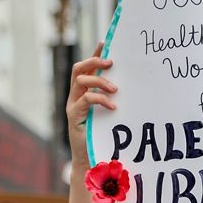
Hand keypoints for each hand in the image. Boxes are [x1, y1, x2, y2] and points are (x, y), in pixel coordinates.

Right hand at [66, 43, 116, 169]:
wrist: (91, 159)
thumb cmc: (103, 137)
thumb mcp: (110, 114)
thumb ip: (113, 99)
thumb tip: (129, 86)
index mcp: (83, 93)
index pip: (86, 67)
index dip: (94, 54)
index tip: (106, 43)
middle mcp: (75, 96)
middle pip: (79, 69)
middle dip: (94, 61)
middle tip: (111, 63)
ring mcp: (72, 106)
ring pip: (81, 81)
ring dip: (100, 81)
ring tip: (115, 90)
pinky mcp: (73, 117)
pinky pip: (85, 100)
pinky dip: (100, 99)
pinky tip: (113, 106)